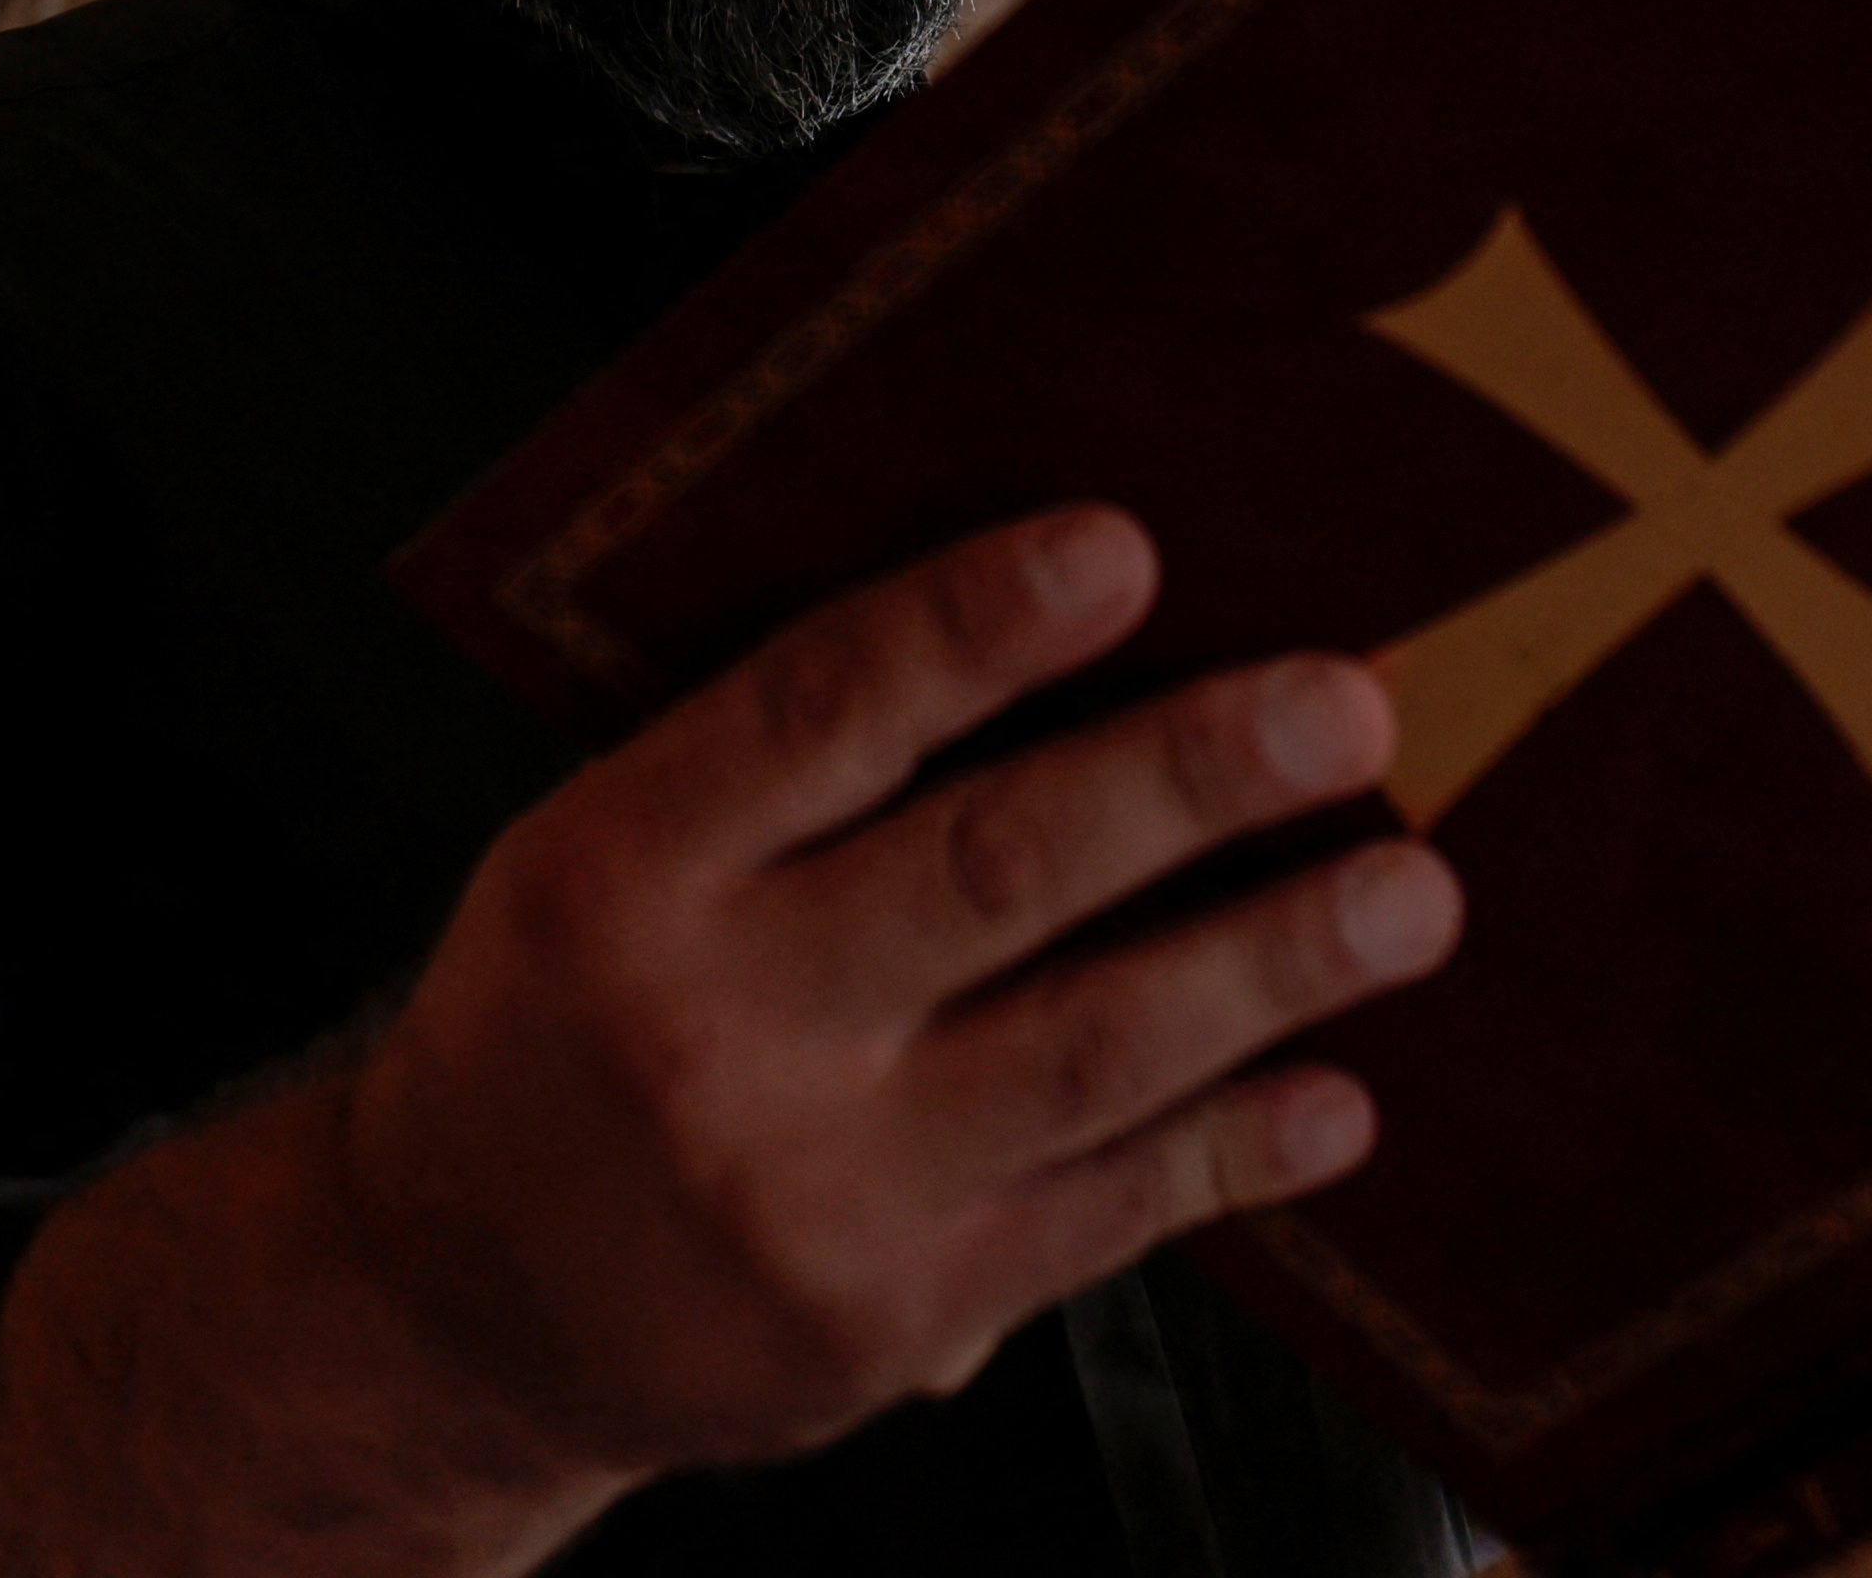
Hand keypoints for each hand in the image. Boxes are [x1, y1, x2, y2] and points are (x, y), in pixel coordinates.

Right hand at [327, 504, 1461, 1478]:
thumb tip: (1069, 629)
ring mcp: (807, 1191)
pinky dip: (1234, 1152)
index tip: (1125, 547)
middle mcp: (708, 1027)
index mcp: (617, 868)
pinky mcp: (888, 1324)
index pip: (813, 714)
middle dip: (1187, 779)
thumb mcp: (602, 857)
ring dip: (1269, 963)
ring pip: (1082, 1051)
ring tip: (1412, 893)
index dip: (972, 626)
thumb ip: (786, 772)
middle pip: (985, 872)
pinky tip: (1338, 1096)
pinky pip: (1099, 1218)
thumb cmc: (570, 1019)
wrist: (460, 1309)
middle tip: (1351, 707)